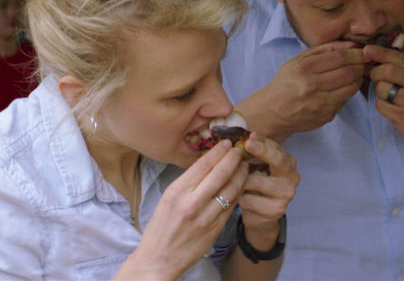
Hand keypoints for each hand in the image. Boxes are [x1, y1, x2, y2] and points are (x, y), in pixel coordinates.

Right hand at [124, 140, 247, 279]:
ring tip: (244, 166)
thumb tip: (208, 163)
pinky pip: (231, 206)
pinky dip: (238, 192)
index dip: (218, 152)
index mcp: (176, 192)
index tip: (227, 143)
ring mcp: (205, 217)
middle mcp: (191, 203)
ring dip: (240, 175)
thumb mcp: (168, 199)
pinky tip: (241, 185)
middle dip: (233, 159)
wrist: (159, 259)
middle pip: (220, 174)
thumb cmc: (161, 227)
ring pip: (230, 189)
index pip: (203, 165)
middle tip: (239, 150)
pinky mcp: (215, 229)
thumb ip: (188, 182)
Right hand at [237, 41, 363, 140]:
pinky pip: (345, 101)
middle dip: (361, 66)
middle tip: (363, 63)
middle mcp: (312, 86)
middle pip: (349, 73)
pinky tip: (344, 88)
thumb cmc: (286, 82)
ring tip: (356, 74)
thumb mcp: (298, 60)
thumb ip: (324, 50)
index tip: (363, 52)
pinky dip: (348, 93)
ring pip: (351, 88)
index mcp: (304, 68)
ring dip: (358, 79)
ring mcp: (319, 104)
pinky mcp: (325, 116)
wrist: (272, 111)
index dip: (357, 54)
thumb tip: (350, 44)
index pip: (340, 58)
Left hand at [238, 133, 299, 249]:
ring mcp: (286, 195)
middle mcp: (292, 178)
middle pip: (278, 161)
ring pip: (257, 182)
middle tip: (247, 144)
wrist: (261, 215)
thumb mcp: (257, 167)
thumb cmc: (257, 185)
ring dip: (241, 180)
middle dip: (262, 151)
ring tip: (232, 180)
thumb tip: (244, 137)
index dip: (264, 142)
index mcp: (289, 164)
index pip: (277, 149)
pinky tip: (239, 198)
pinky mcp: (276, 210)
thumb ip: (254, 153)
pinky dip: (240, 198)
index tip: (250, 136)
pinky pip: (250, 200)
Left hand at [363, 45, 403, 150]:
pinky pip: (381, 106)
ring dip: (381, 91)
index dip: (380, 52)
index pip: (398, 58)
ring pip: (381, 89)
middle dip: (376, 72)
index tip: (368, 50)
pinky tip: (393, 107)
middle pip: (386, 71)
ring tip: (391, 95)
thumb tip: (389, 56)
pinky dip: (383, 105)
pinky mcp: (401, 118)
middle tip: (377, 76)